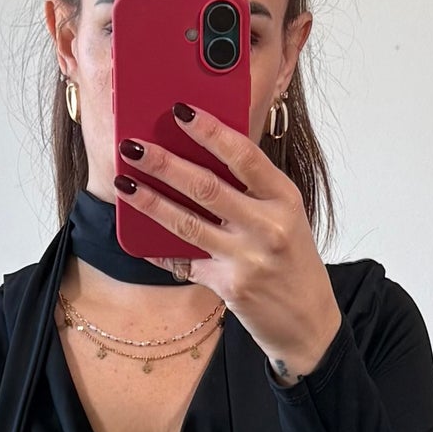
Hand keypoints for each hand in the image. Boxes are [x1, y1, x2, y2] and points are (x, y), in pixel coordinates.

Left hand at [115, 105, 341, 381]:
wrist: (309, 321)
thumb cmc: (292, 260)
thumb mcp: (286, 216)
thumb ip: (251, 190)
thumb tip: (197, 155)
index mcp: (284, 198)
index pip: (244, 155)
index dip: (210, 131)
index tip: (180, 111)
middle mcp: (269, 226)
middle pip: (207, 187)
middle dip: (164, 164)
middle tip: (133, 147)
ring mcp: (248, 258)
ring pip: (188, 223)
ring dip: (150, 202)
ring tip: (124, 184)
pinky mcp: (230, 286)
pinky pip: (183, 262)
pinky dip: (157, 249)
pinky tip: (135, 235)